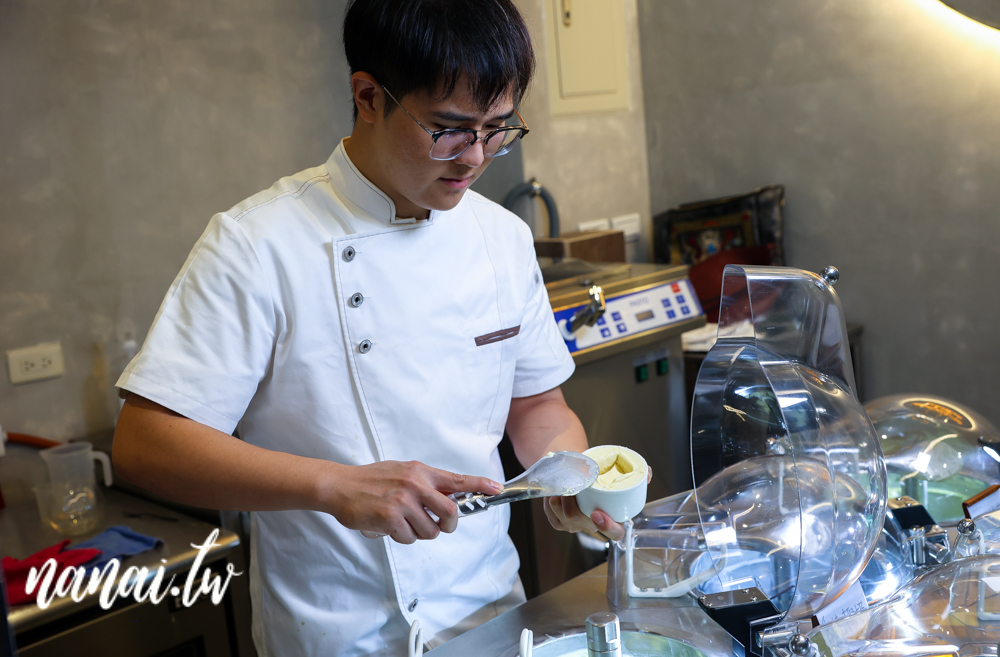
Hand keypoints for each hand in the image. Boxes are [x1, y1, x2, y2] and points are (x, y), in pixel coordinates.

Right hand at [324, 460, 501, 544]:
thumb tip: (448, 497)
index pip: (456, 480)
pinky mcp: (391, 518)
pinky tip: (389, 526)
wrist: (340, 486)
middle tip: (439, 526)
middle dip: (448, 525)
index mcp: (420, 472)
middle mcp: (415, 485)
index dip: (480, 485)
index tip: (495, 489)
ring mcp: (403, 502)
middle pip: (450, 513)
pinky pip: (410, 538)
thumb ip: (425, 483)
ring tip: (403, 523)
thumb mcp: (402, 472)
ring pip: (430, 531)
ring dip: (419, 533)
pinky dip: (402, 537)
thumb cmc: (372, 480)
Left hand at [543, 467, 652, 541]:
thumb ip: (635, 472)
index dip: (607, 526)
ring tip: (563, 483)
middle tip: (571, 485)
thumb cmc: (597, 471)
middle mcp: (593, 525)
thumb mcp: (616, 469)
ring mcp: (575, 526)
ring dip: (561, 498)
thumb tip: (647, 473)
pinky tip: (556, 491)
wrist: (576, 468)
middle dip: (574, 503)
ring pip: (565, 517)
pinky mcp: (559, 523)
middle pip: (581, 521)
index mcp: (612, 518)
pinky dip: (552, 500)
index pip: (616, 533)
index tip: (597, 512)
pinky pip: (553, 514)